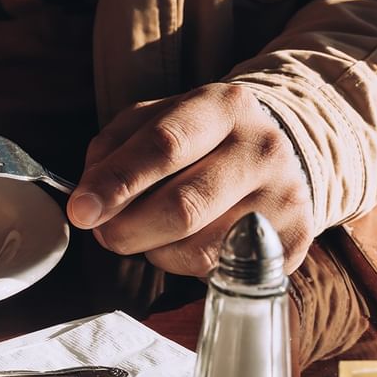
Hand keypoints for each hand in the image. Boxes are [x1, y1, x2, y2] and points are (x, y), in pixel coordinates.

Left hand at [66, 83, 313, 275]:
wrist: (274, 151)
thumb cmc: (197, 138)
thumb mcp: (151, 121)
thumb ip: (111, 151)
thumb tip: (88, 199)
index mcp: (223, 105)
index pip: (165, 145)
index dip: (117, 182)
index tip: (81, 210)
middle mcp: (262, 147)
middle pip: (183, 206)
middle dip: (127, 228)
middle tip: (104, 233)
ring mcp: (285, 196)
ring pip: (197, 248)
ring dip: (153, 249)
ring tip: (147, 232)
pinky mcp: (294, 239)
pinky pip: (220, 271)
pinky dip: (184, 265)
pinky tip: (182, 243)